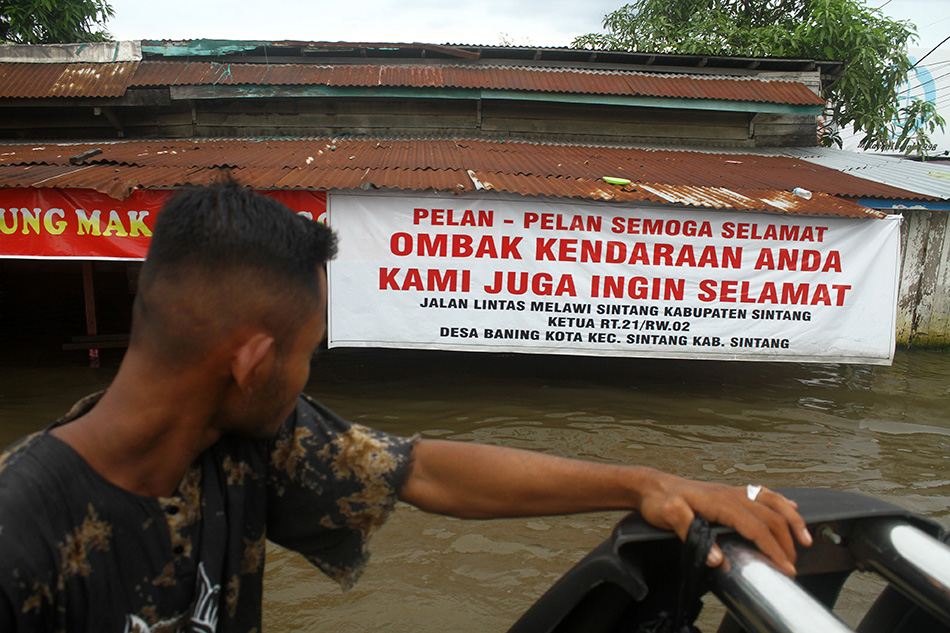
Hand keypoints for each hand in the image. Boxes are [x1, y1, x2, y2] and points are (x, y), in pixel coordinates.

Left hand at [636, 472, 811, 575]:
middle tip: (793, 567)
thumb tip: (716, 558)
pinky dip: (781, 502)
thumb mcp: (668, 516)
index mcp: (722, 502)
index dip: (773, 549)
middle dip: (787, 542)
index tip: (784, 569)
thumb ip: (690, 533)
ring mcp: (733, 491)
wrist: (651, 486)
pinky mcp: (730, 492)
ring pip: (772, 502)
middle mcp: (732, 494)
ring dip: (792, 520)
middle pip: (771, 517)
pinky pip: (763, 494)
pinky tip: (790, 507)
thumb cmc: (659, 501)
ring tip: (805, 539)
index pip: (757, 528)